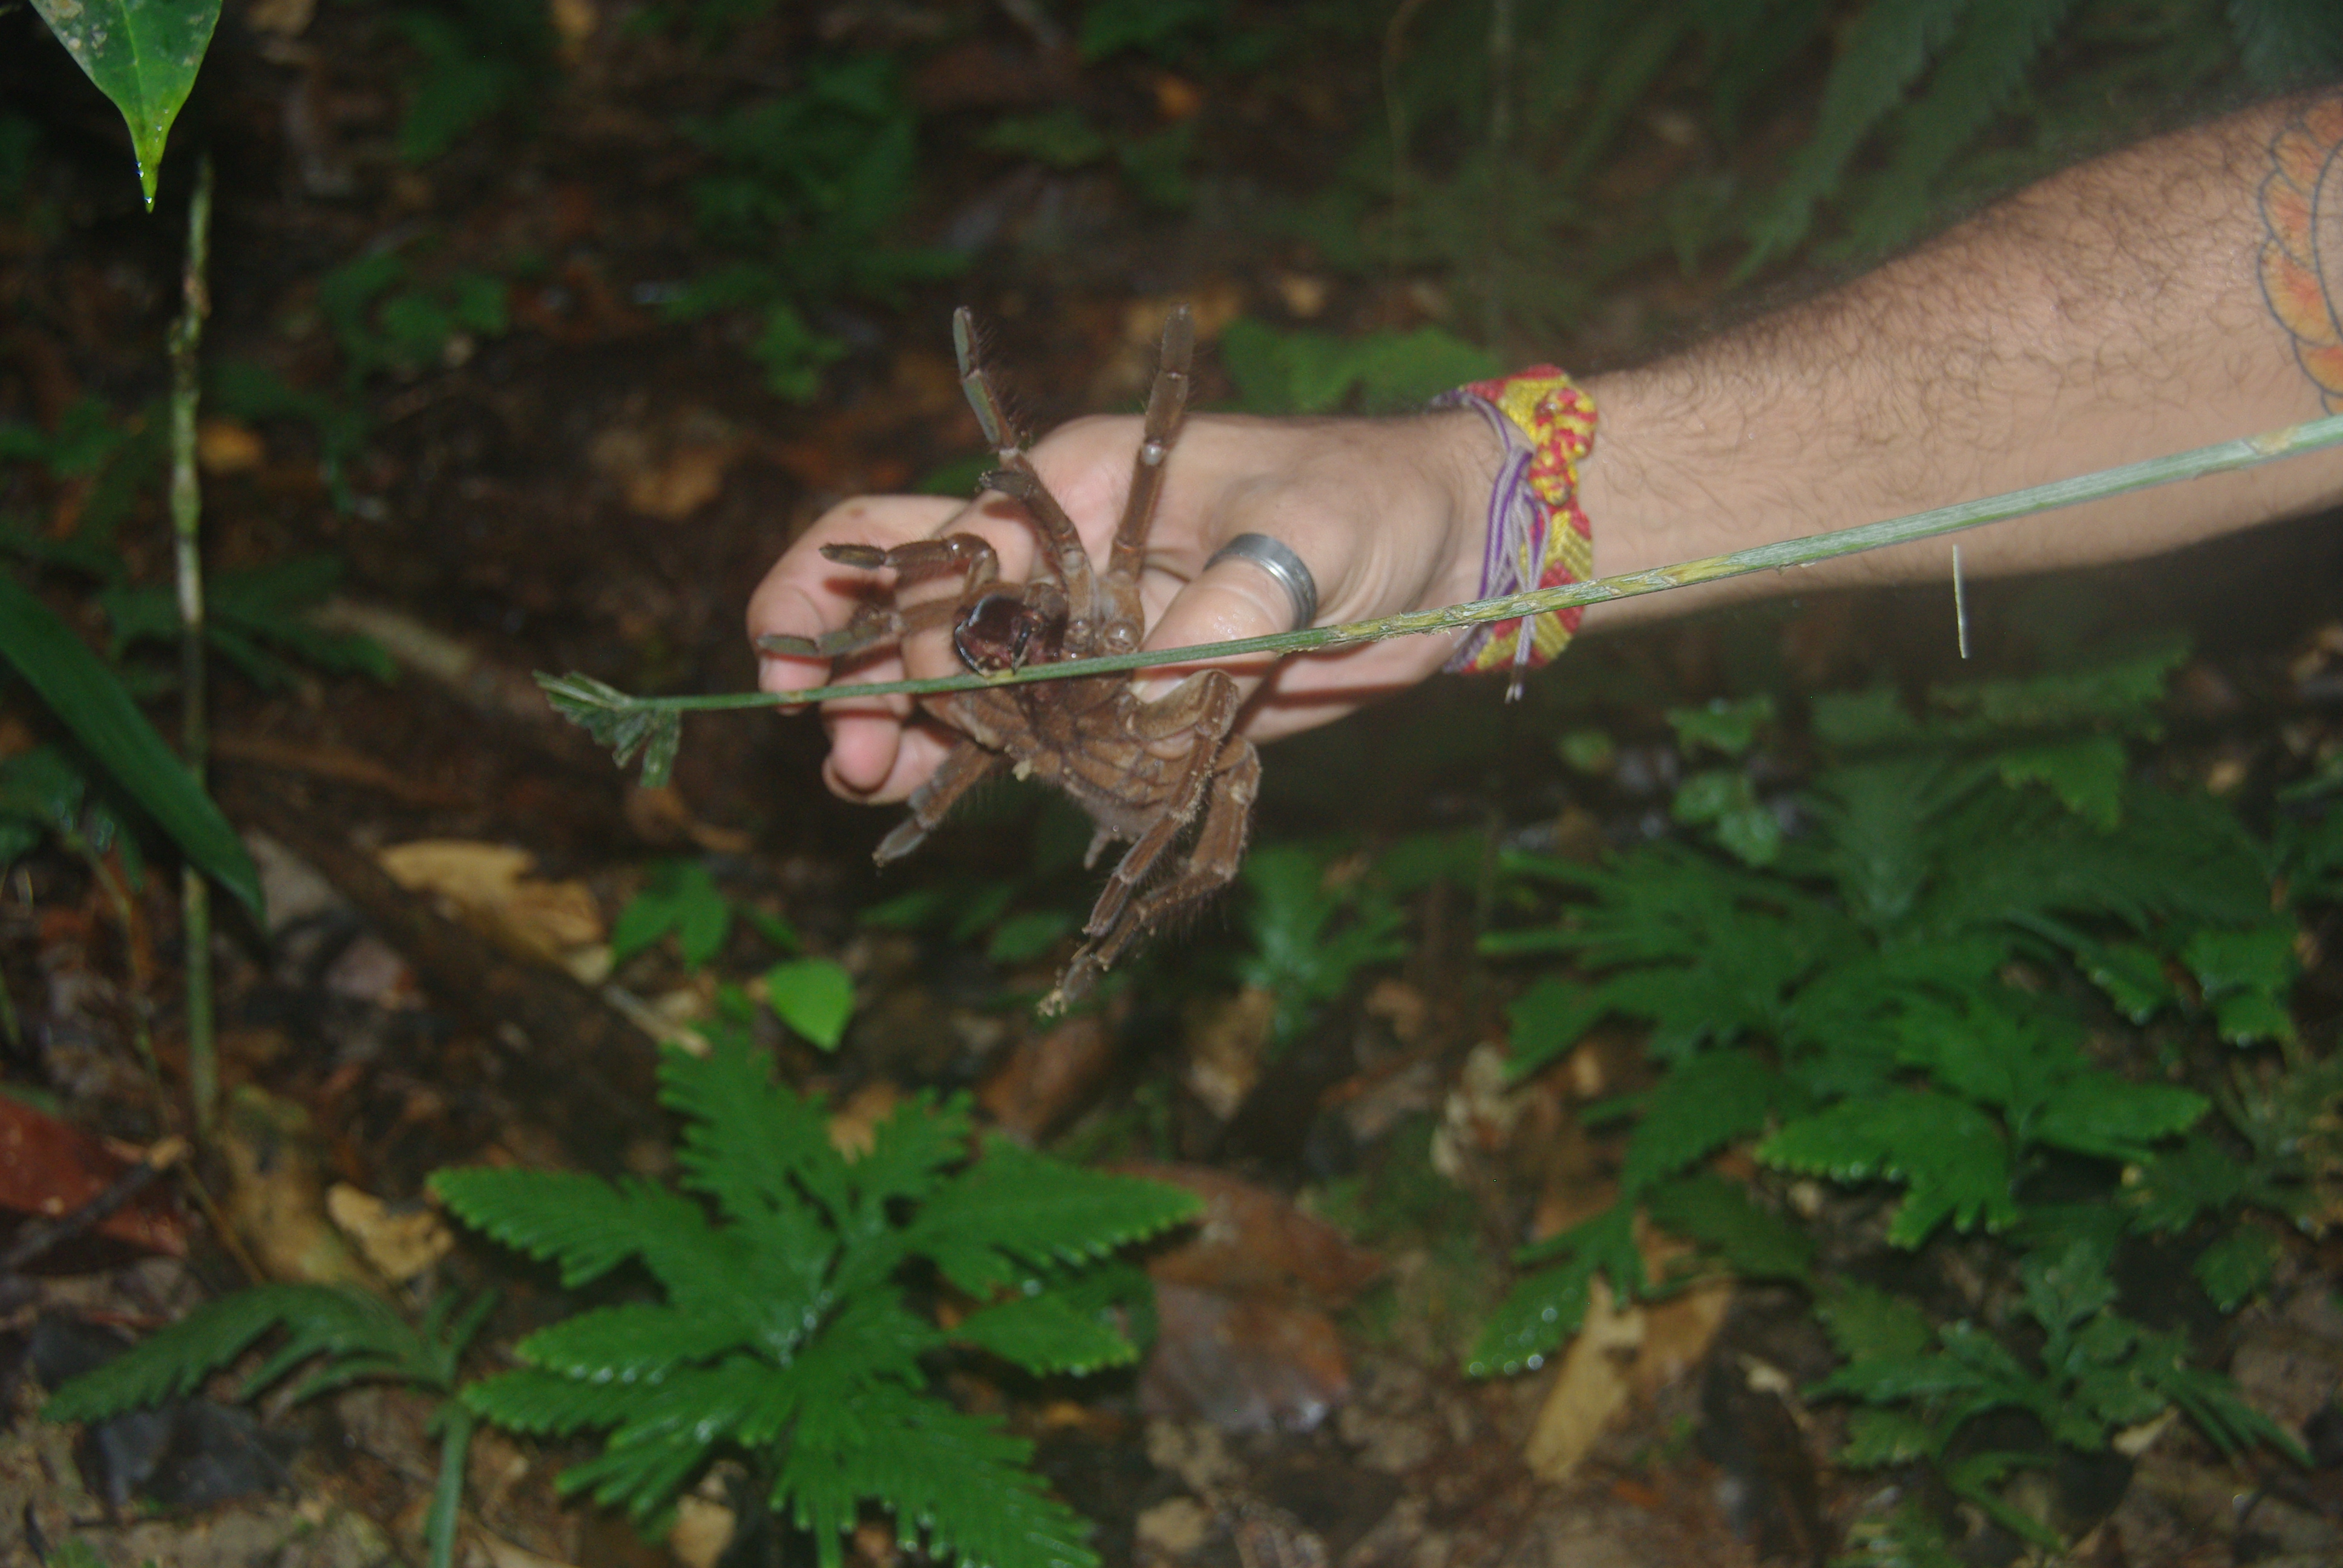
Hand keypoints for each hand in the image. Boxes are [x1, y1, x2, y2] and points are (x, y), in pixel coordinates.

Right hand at [746, 408, 1500, 804]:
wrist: (1451, 554)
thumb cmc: (1377, 503)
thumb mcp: (1314, 535)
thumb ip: (1235, 600)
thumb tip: (1156, 682)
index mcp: (1082, 488)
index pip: (955, 550)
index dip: (922, 628)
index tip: (945, 698)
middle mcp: (1066, 561)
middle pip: (919, 599)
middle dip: (858, 662)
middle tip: (836, 747)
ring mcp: (1091, 635)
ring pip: (961, 675)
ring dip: (902, 725)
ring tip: (859, 784)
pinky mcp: (1131, 700)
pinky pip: (1036, 735)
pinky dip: (981, 765)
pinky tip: (928, 798)